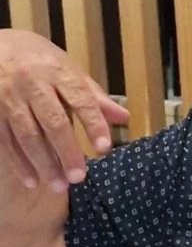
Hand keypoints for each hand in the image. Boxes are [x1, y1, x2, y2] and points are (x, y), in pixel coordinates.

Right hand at [0, 29, 128, 192]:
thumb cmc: (38, 60)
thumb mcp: (67, 69)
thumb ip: (94, 96)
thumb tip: (124, 118)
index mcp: (58, 72)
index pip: (81, 100)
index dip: (94, 124)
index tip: (104, 148)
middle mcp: (32, 83)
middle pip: (53, 121)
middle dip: (67, 151)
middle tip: (79, 177)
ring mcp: (9, 97)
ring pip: (27, 133)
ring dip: (44, 162)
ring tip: (60, 186)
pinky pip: (5, 139)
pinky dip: (19, 162)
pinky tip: (33, 181)